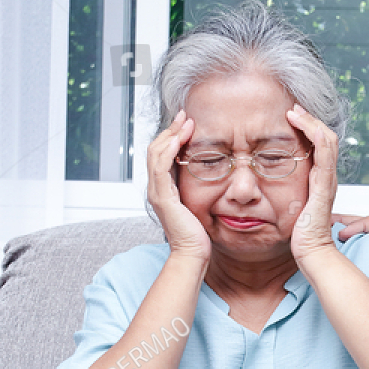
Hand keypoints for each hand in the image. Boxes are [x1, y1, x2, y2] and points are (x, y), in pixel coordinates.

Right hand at [146, 109, 210, 263]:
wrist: (193, 254)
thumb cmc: (199, 234)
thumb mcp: (199, 204)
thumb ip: (199, 189)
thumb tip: (213, 174)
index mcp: (164, 189)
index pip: (162, 154)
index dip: (172, 136)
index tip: (186, 122)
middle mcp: (157, 189)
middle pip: (156, 149)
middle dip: (170, 130)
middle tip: (185, 115)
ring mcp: (158, 193)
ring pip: (156, 154)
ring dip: (170, 135)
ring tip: (185, 122)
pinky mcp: (163, 199)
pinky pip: (161, 169)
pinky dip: (168, 151)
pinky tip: (178, 140)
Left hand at [285, 103, 338, 264]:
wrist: (312, 253)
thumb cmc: (300, 237)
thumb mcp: (289, 210)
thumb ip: (283, 196)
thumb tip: (263, 186)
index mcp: (319, 182)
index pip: (319, 147)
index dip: (308, 129)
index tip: (291, 118)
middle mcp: (326, 178)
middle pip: (326, 138)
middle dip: (309, 120)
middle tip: (293, 108)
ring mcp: (327, 180)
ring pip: (326, 139)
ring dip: (310, 121)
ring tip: (295, 110)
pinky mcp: (323, 185)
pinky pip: (324, 151)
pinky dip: (313, 132)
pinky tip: (300, 122)